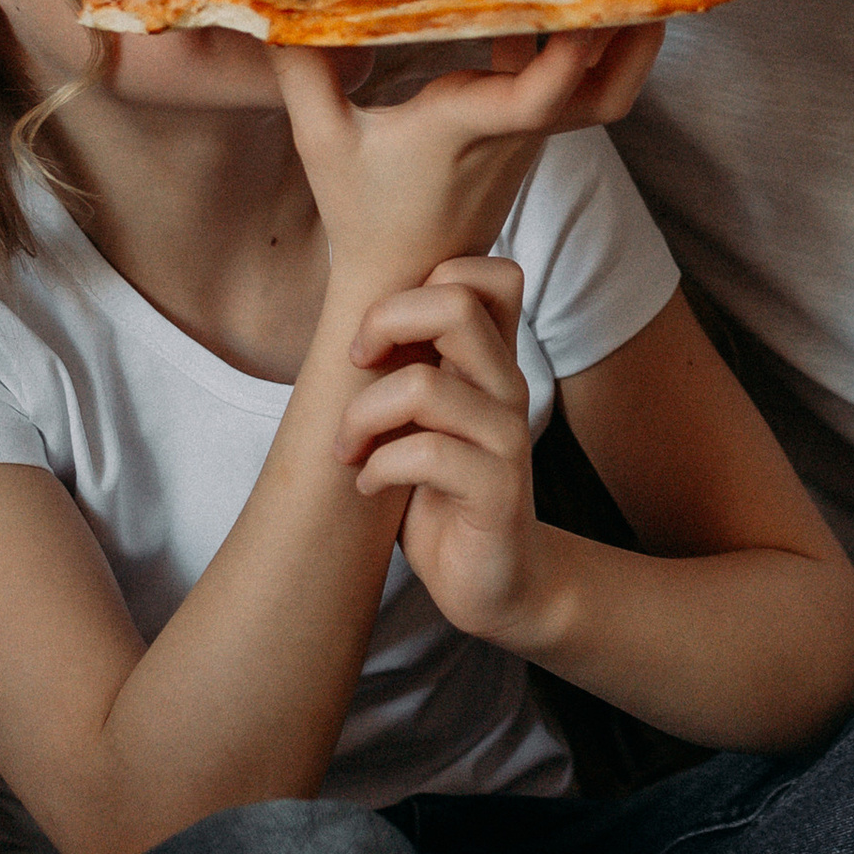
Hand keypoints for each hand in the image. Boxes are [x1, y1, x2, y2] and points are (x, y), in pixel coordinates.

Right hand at [273, 24, 660, 297]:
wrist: (402, 281)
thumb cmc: (359, 212)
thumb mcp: (319, 141)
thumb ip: (301, 70)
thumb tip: (275, 4)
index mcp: (468, 128)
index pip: (537, 97)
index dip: (571, 52)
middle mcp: (513, 131)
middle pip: (604, 93)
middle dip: (636, 37)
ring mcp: (528, 136)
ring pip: (599, 91)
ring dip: (623, 39)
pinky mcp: (526, 136)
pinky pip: (568, 85)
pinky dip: (576, 43)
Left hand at [338, 255, 553, 649]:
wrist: (494, 582)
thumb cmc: (442, 494)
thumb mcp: (422, 417)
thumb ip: (410, 362)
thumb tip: (348, 305)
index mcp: (491, 361)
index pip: (491, 272)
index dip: (426, 277)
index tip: (378, 332)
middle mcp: (507, 387)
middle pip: (456, 303)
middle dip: (384, 322)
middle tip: (356, 365)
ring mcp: (507, 438)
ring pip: (425, 386)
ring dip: (362, 416)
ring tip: (347, 448)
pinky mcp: (498, 491)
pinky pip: (427, 455)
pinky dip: (378, 468)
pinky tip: (368, 487)